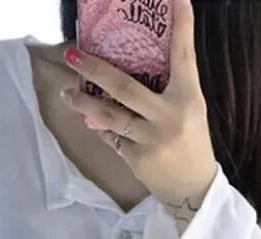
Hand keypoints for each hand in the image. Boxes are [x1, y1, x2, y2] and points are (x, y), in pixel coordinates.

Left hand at [59, 0, 216, 211]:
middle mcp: (169, 117)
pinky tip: (89, 120)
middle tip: (72, 55)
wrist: (193, 191)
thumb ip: (167, 90)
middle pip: (125, 87)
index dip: (182, 24)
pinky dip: (99, 127)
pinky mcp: (137, 159)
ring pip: (109, 116)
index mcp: (188, 99)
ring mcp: (151, 140)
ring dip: (83, 104)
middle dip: (94, 70)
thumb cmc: (191, 144)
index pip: (184, 56)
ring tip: (66, 94)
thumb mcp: (190, 111)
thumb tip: (131, 64)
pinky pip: (111, 137)